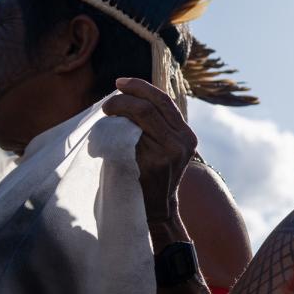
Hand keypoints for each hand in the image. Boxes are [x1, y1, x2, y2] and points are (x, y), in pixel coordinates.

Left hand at [102, 77, 196, 231]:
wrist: (156, 210)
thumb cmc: (151, 178)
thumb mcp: (163, 150)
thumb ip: (155, 127)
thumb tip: (130, 98)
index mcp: (187, 135)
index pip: (165, 101)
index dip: (141, 87)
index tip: (120, 83)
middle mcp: (184, 140)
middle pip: (153, 104)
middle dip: (126, 96)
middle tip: (108, 103)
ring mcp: (172, 151)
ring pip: (143, 113)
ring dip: (119, 108)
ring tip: (107, 113)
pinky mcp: (157, 160)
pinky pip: (134, 133)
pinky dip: (118, 126)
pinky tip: (107, 129)